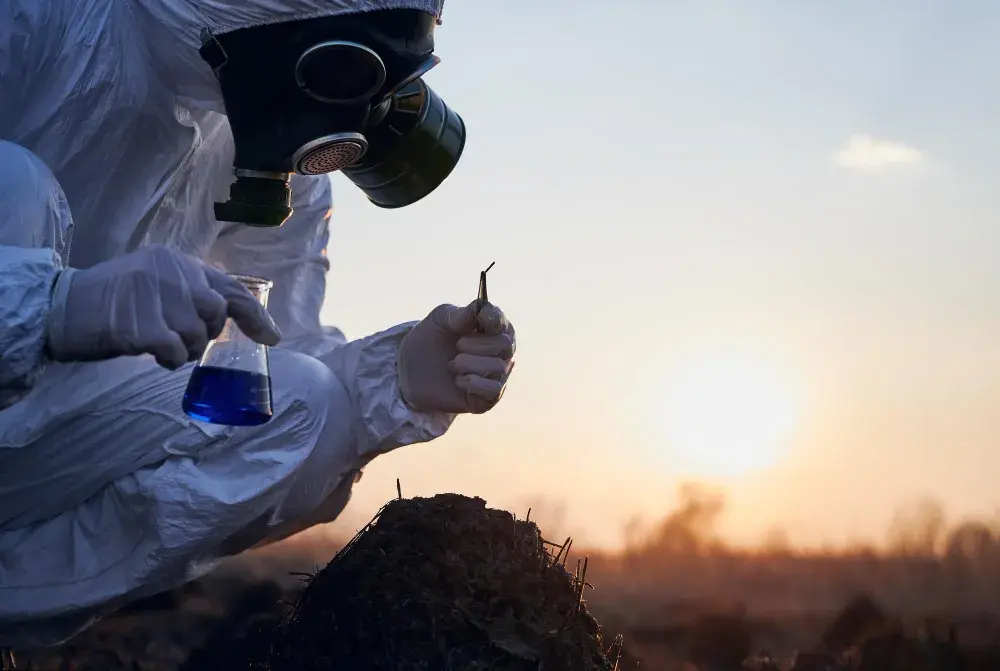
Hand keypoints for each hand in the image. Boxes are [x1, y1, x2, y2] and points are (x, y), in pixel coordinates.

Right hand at [46, 244, 280, 368]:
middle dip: (207, 332)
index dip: (254, 314)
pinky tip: (154, 354)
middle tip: (183, 338)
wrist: (61, 308)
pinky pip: (175, 351)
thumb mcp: (155, 284)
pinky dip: (169, 359)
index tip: (272, 337)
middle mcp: (169, 272)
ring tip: (162, 346)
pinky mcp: (139, 325)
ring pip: (197, 334)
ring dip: (185, 349)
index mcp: (176, 260)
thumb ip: (189, 292)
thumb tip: (232, 316)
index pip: (228, 285)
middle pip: (216, 310)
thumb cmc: (112, 300)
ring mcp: (154, 296)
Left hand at [398, 301, 515, 413]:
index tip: (481, 317)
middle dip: (478, 344)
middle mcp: (499, 352)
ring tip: (452, 364)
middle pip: (505, 345)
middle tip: (458, 345)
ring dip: (469, 364)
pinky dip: (473, 383)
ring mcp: (495, 376)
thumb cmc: (430, 340)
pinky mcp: (487, 398)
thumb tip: (479, 308)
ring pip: (498, 367)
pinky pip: (493, 390)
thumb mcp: (439, 320)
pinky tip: (458, 380)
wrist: (411, 372)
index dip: (494, 318)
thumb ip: (458, 314)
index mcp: (490, 329)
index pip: (502, 322)